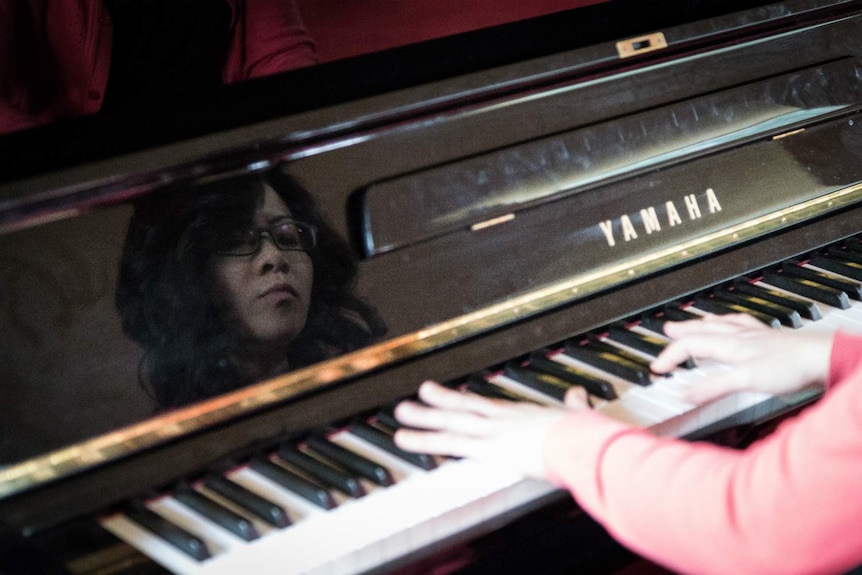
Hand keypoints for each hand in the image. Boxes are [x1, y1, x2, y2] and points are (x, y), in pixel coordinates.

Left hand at [394, 381, 589, 478]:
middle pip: (462, 408)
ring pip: (449, 421)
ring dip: (422, 418)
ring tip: (401, 413)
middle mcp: (501, 419)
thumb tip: (578, 395)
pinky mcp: (486, 448)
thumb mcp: (577, 414)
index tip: (452, 397)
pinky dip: (424, 440)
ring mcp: (490, 431)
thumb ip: (574, 404)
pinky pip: (448, 443)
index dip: (466, 402)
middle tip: (415, 397)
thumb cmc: (582, 433)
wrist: (580, 442)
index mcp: (521, 413)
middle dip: (438, 402)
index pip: (486, 407)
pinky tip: (405, 439)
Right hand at [650, 313, 833, 403]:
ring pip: (722, 325)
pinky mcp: (771, 338)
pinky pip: (743, 325)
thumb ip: (712, 386)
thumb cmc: (790, 366)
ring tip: (693, 322)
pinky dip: (732, 323)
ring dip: (703, 324)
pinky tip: (736, 325)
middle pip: (703, 331)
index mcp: (729, 345)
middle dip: (681, 331)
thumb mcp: (745, 381)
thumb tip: (681, 392)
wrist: (824, 357)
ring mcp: (756, 336)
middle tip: (666, 330)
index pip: (690, 346)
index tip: (656, 369)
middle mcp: (740, 337)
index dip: (670, 356)